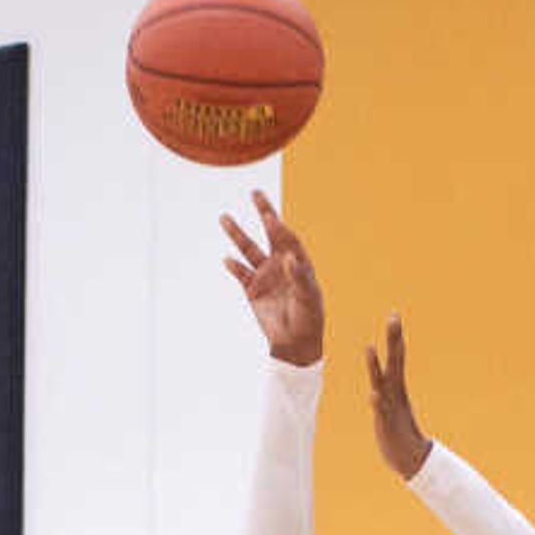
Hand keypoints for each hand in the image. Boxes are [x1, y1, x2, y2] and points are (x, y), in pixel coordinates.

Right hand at [218, 189, 322, 366]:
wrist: (296, 342)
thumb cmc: (309, 317)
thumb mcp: (308, 296)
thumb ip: (298, 276)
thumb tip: (288, 256)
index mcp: (298, 261)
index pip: (287, 237)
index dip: (279, 227)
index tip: (270, 217)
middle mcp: (280, 263)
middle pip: (269, 233)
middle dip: (263, 212)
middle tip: (255, 192)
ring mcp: (265, 275)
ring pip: (248, 249)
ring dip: (237, 234)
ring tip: (224, 217)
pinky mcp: (252, 290)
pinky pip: (240, 274)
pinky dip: (234, 266)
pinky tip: (227, 259)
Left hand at [359, 311, 431, 478]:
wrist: (411, 458)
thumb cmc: (398, 432)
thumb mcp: (390, 407)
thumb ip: (384, 393)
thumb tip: (377, 383)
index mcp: (397, 387)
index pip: (397, 356)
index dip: (395, 336)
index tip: (395, 314)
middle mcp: (395, 393)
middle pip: (395, 360)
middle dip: (393, 339)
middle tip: (393, 316)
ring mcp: (390, 407)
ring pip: (382, 382)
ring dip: (375, 365)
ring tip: (368, 347)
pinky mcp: (386, 424)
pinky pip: (381, 411)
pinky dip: (377, 401)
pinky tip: (373, 393)